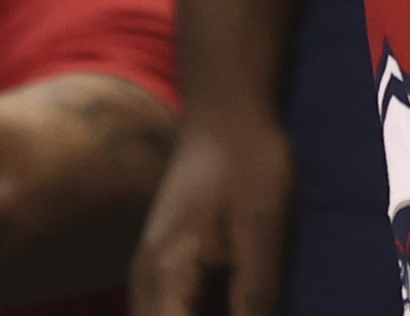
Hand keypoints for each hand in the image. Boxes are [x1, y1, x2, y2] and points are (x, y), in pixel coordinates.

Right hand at [130, 96, 296, 315]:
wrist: (227, 114)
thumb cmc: (249, 167)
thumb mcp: (263, 236)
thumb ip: (256, 301)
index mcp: (165, 278)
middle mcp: (146, 283)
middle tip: (247, 309)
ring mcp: (151, 275)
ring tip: (241, 303)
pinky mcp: (166, 268)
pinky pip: (171, 313)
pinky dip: (197, 315)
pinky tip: (234, 304)